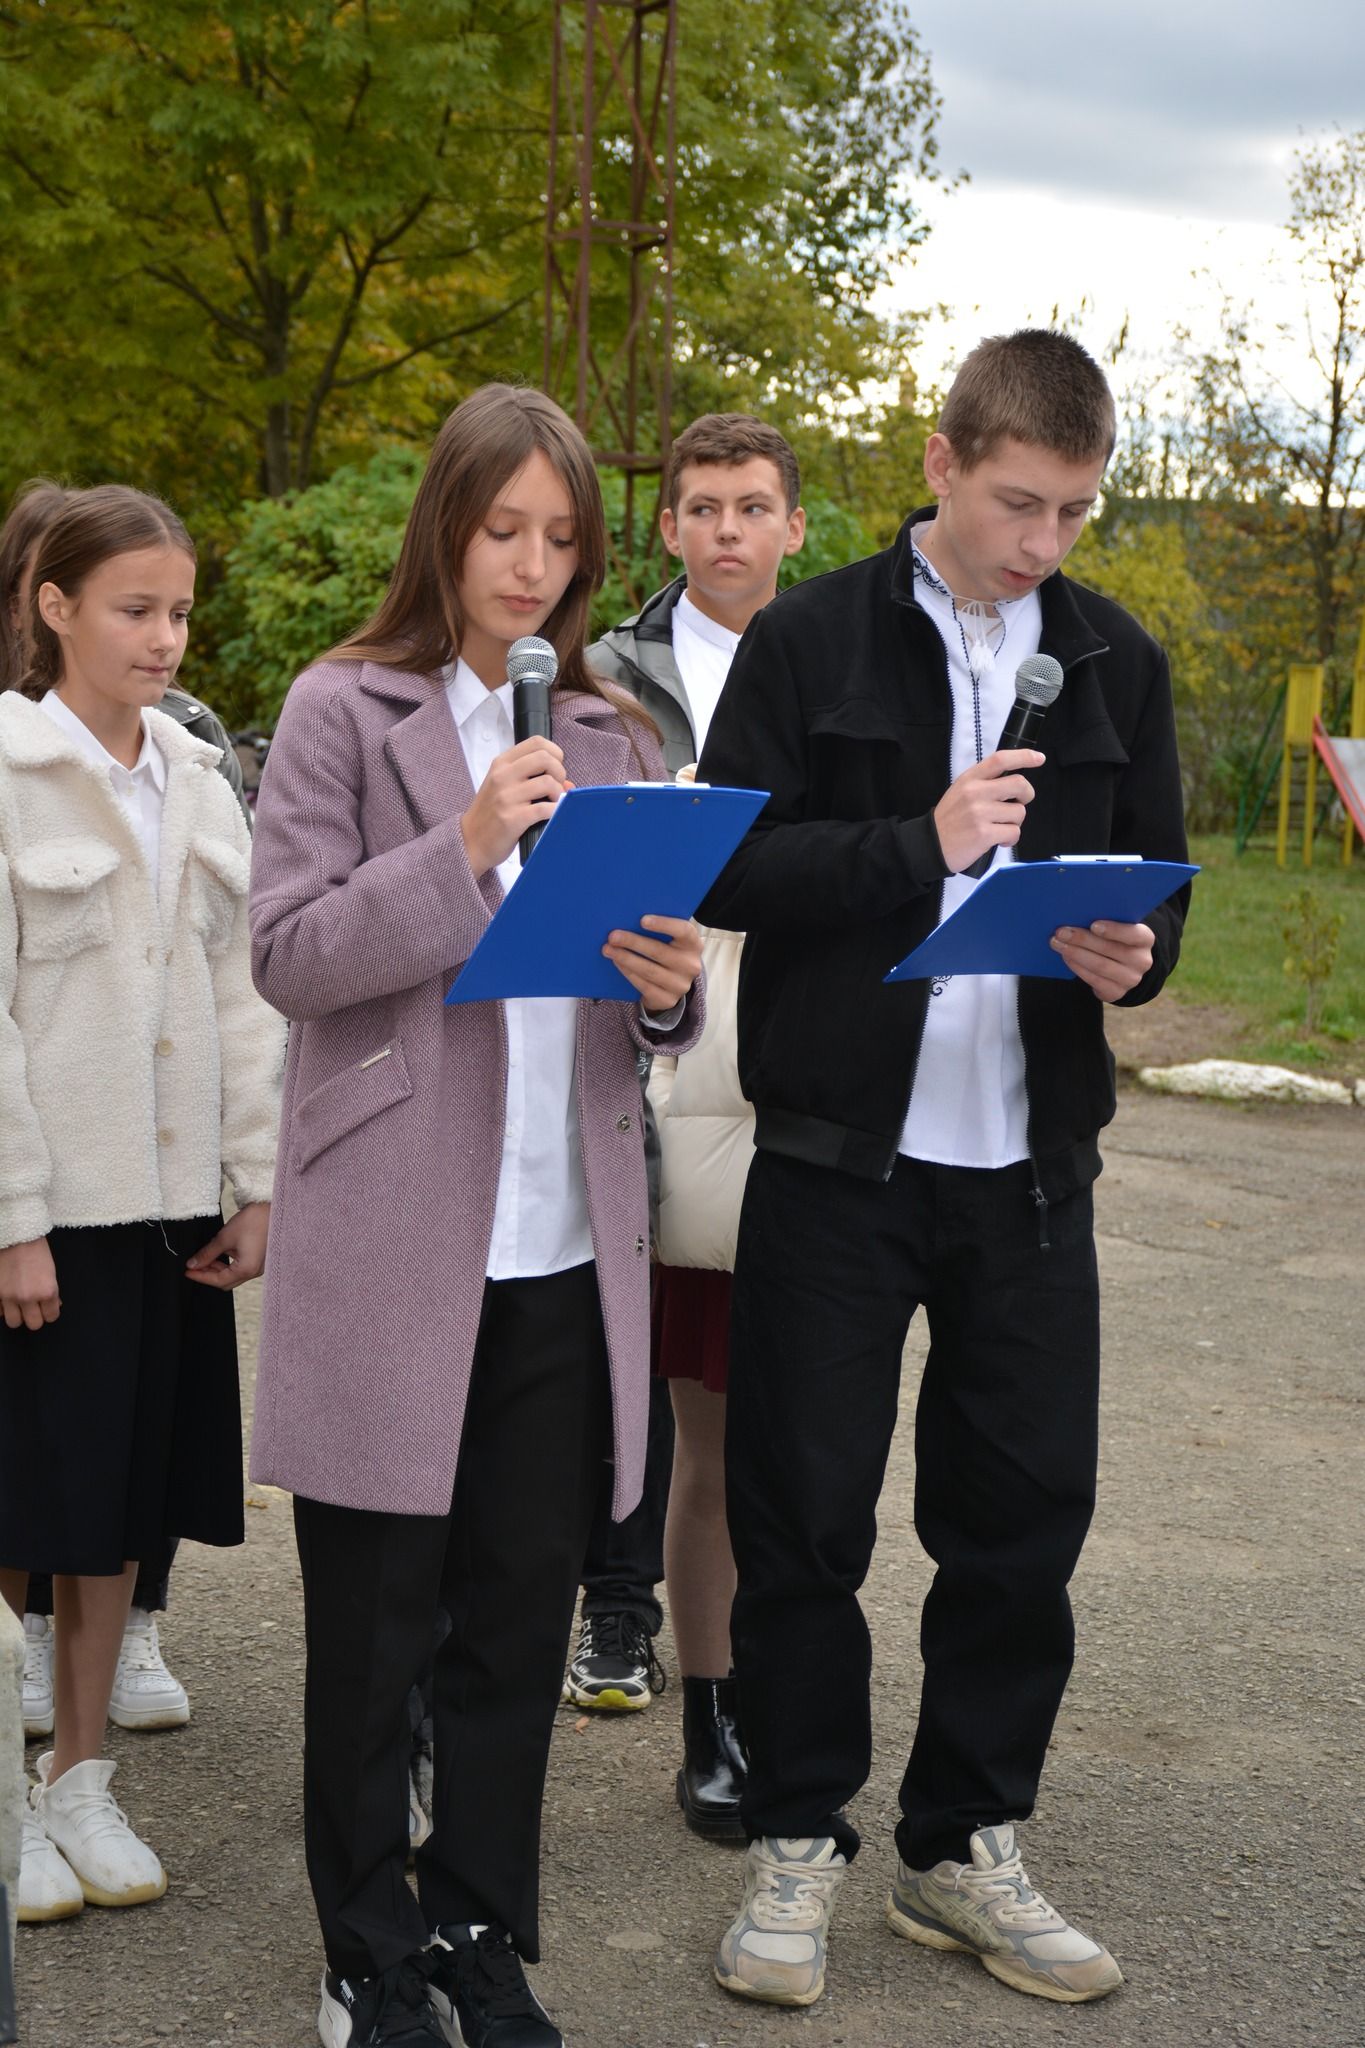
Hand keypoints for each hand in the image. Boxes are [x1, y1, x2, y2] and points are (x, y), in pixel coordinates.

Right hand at [0, 1239, 59, 1330]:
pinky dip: (3, 1308)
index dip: (50, 1312)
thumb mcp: (51, 1271)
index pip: (51, 1317)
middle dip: (35, 1317)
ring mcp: (9, 1296)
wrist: (15, 1235)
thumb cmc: (35, 1248)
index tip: (48, 1308)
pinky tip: (6, 1299)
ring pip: (14, 1323)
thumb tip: (55, 1305)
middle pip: (34, 1324)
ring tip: (18, 1305)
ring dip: (17, 1315)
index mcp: (47, 1291)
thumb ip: (51, 1291)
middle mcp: (28, 1297)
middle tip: (34, 1308)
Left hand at [186, 1202, 269, 1288]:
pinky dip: (229, 1263)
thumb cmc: (254, 1221)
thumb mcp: (225, 1237)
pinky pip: (241, 1267)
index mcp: (246, 1269)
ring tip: (206, 1257)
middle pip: (226, 1282)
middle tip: (195, 1265)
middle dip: (209, 1274)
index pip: (218, 1281)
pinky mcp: (261, 1259)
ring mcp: (259, 1266)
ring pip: (233, 1275)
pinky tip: (221, 1253)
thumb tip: (193, 1264)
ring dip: (218, 1268)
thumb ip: (207, 1253)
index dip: (200, 1277)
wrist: (275, 1208)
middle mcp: (255, 1271)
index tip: (188, 1271)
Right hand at [461, 738, 570, 876]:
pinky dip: (555, 811)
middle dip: (559, 772)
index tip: (554, 769)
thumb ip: (533, 778)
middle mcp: (503, 776)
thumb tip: (568, 784)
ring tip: (553, 803)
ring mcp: (506, 797)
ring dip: (558, 794)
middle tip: (556, 787)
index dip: (554, 753)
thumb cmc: (491, 813)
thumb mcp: (504, 787)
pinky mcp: (512, 818)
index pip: (536, 742)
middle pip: (545, 758)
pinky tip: (552, 815)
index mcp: (501, 764)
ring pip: (548, 783)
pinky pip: (545, 808)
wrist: (471, 841)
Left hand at [603, 914, 703, 1013]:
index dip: (664, 925)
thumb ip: (659, 931)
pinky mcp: (668, 999)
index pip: (684, 931)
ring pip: (649, 970)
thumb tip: (629, 919)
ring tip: (608, 950)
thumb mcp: (670, 940)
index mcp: (693, 944)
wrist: (671, 985)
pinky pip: (644, 985)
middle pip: (659, 951)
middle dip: (633, 942)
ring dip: (626, 958)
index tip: (642, 920)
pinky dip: (628, 972)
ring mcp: (680, 985)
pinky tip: (617, 963)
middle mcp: (690, 965)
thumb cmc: (667, 952)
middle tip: (613, 936)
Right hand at [933, 749, 1043, 873]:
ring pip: (1019, 812)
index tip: (1038, 758)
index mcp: (970, 779)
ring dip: (1014, 822)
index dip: (1024, 756)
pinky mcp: (984, 834)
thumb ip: (984, 783)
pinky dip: (1010, 839)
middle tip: (1017, 804)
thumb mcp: (960, 791)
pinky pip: (1014, 833)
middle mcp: (975, 792)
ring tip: (999, 827)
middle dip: (1026, 795)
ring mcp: (979, 813)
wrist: (930, 845)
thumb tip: (1014, 783)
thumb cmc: (950, 820)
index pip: (1000, 759)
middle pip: (1019, 784)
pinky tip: (998, 840)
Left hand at [1050, 920, 1154, 1000]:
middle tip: (1061, 932)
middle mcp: (1142, 960)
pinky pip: (1094, 980)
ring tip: (1057, 943)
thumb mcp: (1118, 928)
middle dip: (1083, 940)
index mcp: (1145, 939)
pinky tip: (1065, 957)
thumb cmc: (1116, 939)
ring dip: (1075, 953)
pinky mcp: (1117, 992)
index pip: (1133, 934)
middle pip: (1110, 949)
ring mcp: (1131, 979)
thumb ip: (1105, 922)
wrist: (1123, 967)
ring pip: (1100, 965)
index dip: (1114, 930)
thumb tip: (1077, 914)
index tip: (1093, 924)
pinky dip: (1077, 967)